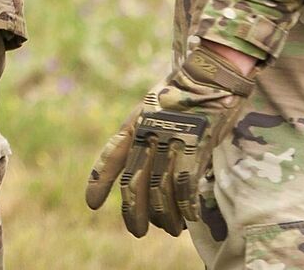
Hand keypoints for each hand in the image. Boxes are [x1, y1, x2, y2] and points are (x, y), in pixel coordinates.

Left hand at [85, 43, 258, 236]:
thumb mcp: (150, 105)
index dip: (99, 181)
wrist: (211, 72)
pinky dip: (186, 206)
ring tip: (170, 229)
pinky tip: (189, 218)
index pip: (111, 156)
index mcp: (135, 123)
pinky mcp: (195, 147)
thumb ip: (141, 130)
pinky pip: (185, 186)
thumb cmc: (183, 88)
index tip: (92, 203)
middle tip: (137, 230)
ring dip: (165, 216)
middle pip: (134, 183)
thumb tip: (136, 156)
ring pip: (159, 191)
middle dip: (134, 213)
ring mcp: (171, 141)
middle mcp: (148, 134)